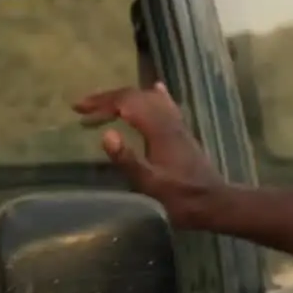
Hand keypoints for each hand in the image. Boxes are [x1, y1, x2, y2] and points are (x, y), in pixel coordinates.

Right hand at [72, 82, 223, 223]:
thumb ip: (127, 160)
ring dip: (125, 98)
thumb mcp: (150, 184)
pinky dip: (153, 96)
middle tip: (82, 108)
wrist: (214, 203)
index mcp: (159, 129)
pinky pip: (166, 105)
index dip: (101, 103)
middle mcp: (169, 121)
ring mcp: (178, 125)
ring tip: (104, 105)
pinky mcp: (183, 133)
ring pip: (149, 99)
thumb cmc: (181, 198)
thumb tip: (106, 134)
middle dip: (107, 99)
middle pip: (136, 96)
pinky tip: (156, 89)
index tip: (78, 109)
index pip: (126, 103)